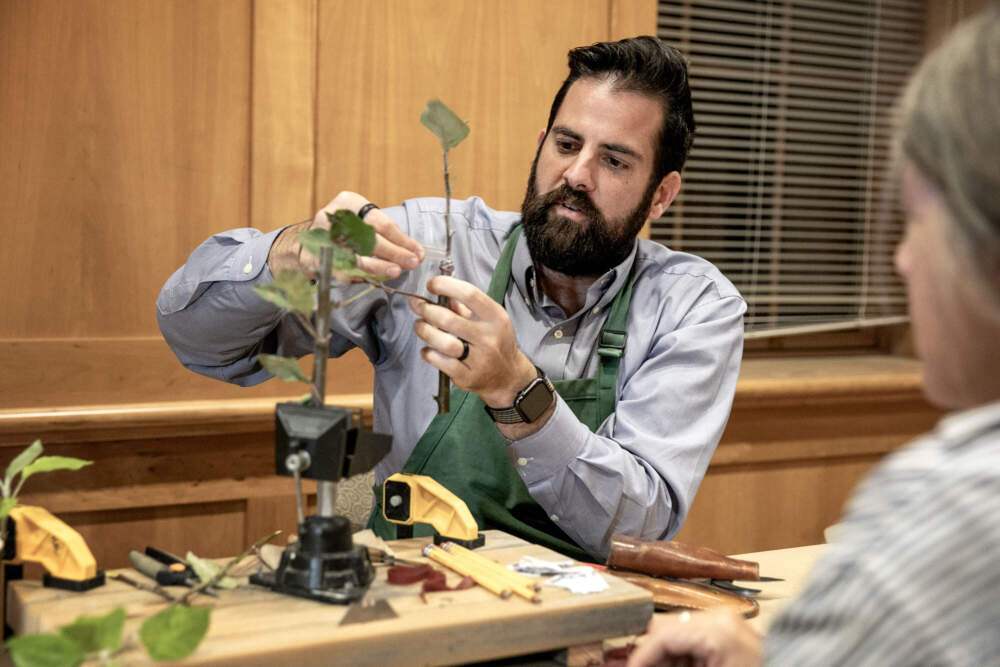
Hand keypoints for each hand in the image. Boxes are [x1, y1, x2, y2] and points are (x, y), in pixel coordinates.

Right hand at [267, 191, 423, 279]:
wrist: (305, 243)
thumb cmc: (343, 231)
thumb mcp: (362, 221)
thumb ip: (385, 233)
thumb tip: (414, 251)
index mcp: (347, 203)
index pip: (379, 222)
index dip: (401, 239)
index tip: (417, 251)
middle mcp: (331, 217)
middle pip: (368, 237)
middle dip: (393, 252)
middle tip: (411, 262)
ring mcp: (320, 239)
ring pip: (354, 255)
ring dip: (377, 265)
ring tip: (395, 271)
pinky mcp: (314, 259)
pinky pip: (340, 271)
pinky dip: (360, 276)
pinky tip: (374, 279)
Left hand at [408, 275, 538, 408]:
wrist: (508, 376)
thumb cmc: (496, 342)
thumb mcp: (490, 319)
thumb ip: (466, 306)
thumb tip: (442, 291)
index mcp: (495, 317)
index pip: (469, 294)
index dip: (445, 285)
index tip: (431, 285)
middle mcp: (488, 337)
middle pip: (449, 319)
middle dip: (426, 309)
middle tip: (416, 305)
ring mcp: (479, 359)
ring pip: (443, 343)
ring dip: (424, 331)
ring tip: (419, 326)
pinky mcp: (468, 377)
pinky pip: (441, 362)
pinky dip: (428, 353)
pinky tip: (427, 349)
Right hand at [626, 610, 761, 666]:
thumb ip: (668, 666)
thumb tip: (635, 664)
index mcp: (715, 628)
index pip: (661, 634)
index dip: (638, 656)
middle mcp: (719, 619)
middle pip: (665, 630)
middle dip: (645, 655)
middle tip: (625, 665)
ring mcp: (725, 625)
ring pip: (675, 637)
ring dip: (659, 657)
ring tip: (643, 666)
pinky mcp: (728, 636)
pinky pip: (691, 643)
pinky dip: (676, 658)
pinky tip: (666, 665)